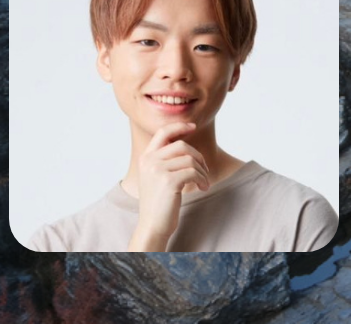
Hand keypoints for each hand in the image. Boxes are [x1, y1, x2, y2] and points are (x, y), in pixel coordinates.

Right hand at [126, 121, 209, 250]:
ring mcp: (157, 170)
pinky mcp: (168, 181)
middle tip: (204, 171)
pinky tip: (203, 188)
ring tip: (203, 182)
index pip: (163, 132)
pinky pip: (194, 172)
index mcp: (145, 157)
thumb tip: (185, 144)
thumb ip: (165, 159)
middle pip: (182, 146)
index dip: (179, 126)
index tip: (193, 126)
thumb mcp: (157, 175)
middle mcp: (149, 161)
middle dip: (198, 157)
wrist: (153, 224)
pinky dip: (203, 179)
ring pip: (191, 159)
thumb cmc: (159, 201)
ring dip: (203, 171)